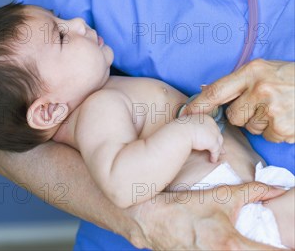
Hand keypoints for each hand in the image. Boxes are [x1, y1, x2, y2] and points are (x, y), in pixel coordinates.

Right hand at [129, 183, 285, 249]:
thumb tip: (280, 189)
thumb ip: (254, 191)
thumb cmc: (187, 206)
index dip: (286, 250)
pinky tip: (226, 248)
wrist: (153, 219)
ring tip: (246, 244)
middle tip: (269, 244)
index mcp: (231, 246)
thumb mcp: (222, 195)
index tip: (292, 246)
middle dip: (265, 250)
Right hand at [182, 113, 223, 162]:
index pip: (212, 127)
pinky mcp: (213, 142)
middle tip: (221, 149)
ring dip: (218, 150)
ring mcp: (213, 133)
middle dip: (218, 142)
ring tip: (216, 156)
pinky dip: (214, 156)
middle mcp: (212, 124)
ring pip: (219, 142)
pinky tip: (212, 160)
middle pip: (217, 134)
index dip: (212, 134)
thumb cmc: (181, 128)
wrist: (181, 132)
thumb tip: (191, 130)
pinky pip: (216, 151)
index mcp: (206, 118)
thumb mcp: (188, 123)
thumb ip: (193, 125)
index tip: (211, 139)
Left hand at [188, 59, 294, 142]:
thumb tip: (206, 91)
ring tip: (278, 108)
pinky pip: (269, 136)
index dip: (199, 105)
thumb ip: (238, 81)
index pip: (217, 90)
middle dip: (244, 114)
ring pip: (251, 128)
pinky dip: (276, 131)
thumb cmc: (290, 76)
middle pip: (234, 115)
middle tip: (262, 104)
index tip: (185, 114)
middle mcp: (261, 90)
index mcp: (253, 71)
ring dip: (261, 122)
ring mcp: (273, 110)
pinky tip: (287, 118)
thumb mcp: (263, 69)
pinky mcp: (284, 129)